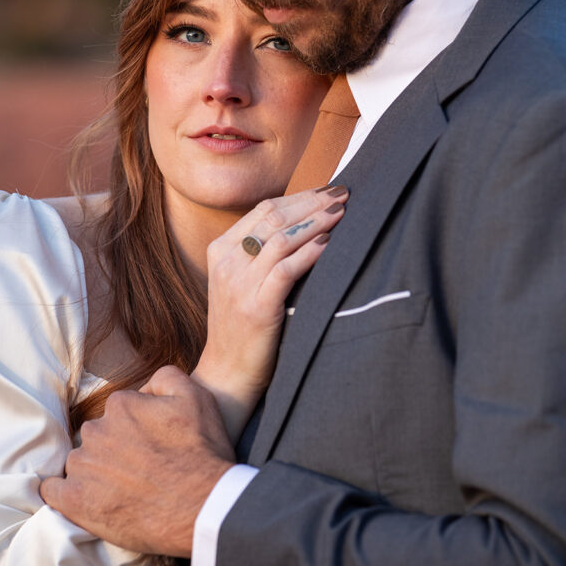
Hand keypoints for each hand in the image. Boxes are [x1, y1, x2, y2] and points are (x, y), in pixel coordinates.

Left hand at [41, 366, 234, 556]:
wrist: (203, 507)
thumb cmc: (202, 453)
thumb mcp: (196, 396)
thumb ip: (165, 377)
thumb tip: (143, 387)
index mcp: (120, 405)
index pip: (118, 413)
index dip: (136, 430)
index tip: (150, 448)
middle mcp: (96, 431)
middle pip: (97, 437)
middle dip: (114, 451)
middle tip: (140, 471)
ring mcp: (83, 467)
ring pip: (80, 463)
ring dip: (95, 473)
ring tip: (124, 491)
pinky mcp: (75, 501)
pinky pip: (53, 492)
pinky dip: (64, 494)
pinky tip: (83, 499)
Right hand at [193, 185, 347, 440]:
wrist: (226, 374)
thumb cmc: (243, 326)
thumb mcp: (242, 282)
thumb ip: (262, 253)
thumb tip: (305, 222)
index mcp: (221, 250)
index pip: (264, 210)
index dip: (300, 196)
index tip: (328, 190)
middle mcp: (226, 262)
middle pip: (274, 217)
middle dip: (312, 202)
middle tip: (344, 193)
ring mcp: (238, 284)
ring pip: (280, 238)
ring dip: (316, 221)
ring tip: (343, 212)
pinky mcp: (256, 307)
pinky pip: (285, 270)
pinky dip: (310, 252)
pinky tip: (329, 243)